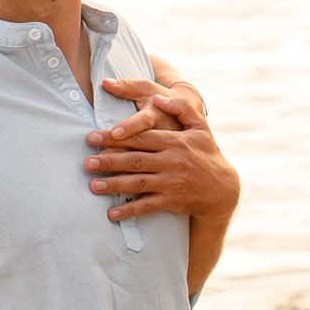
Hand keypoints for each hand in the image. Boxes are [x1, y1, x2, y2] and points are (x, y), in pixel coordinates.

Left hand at [84, 88, 240, 221]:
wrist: (223, 190)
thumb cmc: (208, 154)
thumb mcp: (201, 127)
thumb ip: (182, 108)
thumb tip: (159, 97)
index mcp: (175, 141)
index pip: (140, 138)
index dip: (116, 137)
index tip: (94, 136)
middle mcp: (171, 162)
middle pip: (135, 160)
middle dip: (109, 161)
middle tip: (86, 162)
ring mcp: (171, 183)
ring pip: (137, 183)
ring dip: (114, 185)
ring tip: (93, 185)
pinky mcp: (172, 202)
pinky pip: (147, 206)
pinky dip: (130, 210)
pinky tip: (112, 213)